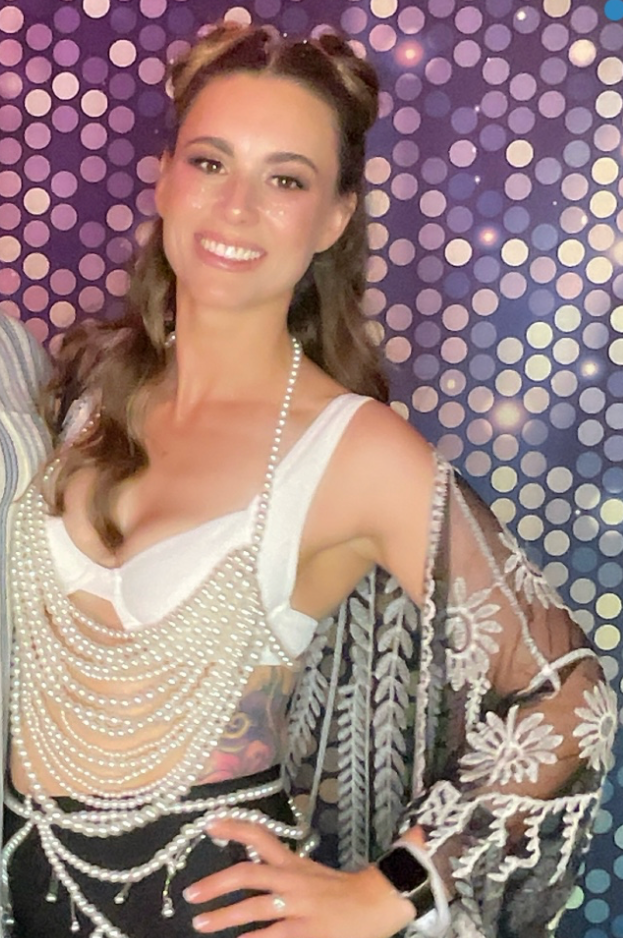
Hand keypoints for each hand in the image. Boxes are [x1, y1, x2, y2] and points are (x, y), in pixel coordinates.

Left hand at [184, 818, 415, 937]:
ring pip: (253, 908)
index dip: (234, 828)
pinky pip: (272, 936)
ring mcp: (299, 906)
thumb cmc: (341, 891)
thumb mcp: (310, 876)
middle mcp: (292, 880)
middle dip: (216, 883)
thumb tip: (248, 877)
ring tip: (201, 923)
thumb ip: (281, 875)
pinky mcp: (307, 932)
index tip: (210, 824)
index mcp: (292, 863)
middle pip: (248, 873)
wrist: (378, 901)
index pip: (260, 836)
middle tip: (191, 893)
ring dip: (223, 916)